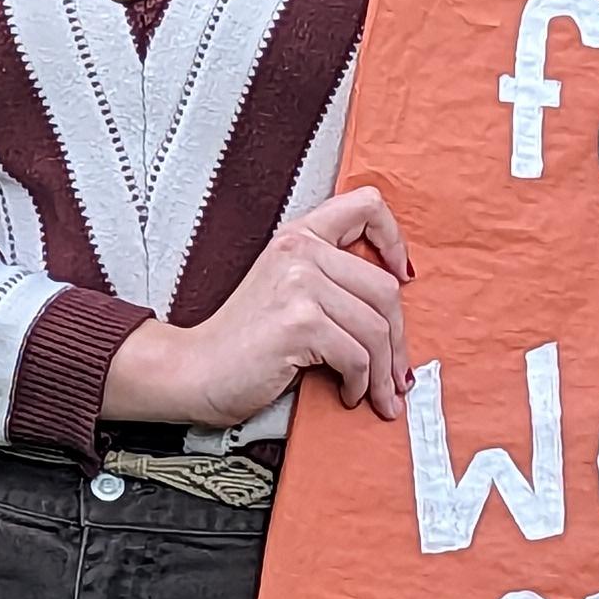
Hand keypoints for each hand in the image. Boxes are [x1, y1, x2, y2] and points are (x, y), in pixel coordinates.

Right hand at [99, 187, 413, 430]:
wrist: (196, 371)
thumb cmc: (245, 341)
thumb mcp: (286, 290)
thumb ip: (330, 279)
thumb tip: (395, 300)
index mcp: (298, 235)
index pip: (364, 205)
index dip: (394, 238)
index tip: (402, 275)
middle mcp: (299, 250)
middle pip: (385, 287)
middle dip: (399, 339)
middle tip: (397, 372)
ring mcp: (299, 283)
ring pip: (377, 328)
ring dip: (383, 372)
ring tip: (378, 394)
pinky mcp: (299, 322)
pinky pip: (357, 356)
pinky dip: (360, 383)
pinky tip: (348, 393)